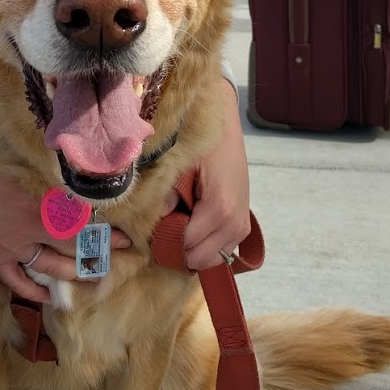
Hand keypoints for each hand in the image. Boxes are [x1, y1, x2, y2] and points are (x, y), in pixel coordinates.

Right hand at [0, 151, 129, 301]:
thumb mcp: (10, 164)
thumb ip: (36, 171)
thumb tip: (58, 164)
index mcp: (37, 209)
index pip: (78, 226)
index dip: (103, 233)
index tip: (124, 237)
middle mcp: (31, 234)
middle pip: (71, 250)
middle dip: (97, 256)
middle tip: (118, 258)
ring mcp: (14, 251)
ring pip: (51, 268)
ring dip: (74, 275)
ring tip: (95, 279)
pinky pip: (18, 281)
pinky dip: (35, 291)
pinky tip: (49, 296)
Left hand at [163, 75, 250, 270]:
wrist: (225, 129)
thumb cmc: (202, 144)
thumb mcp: (179, 164)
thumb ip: (166, 193)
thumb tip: (152, 220)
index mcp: (219, 209)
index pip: (185, 244)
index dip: (162, 241)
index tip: (146, 231)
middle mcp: (234, 224)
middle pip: (198, 259)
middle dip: (175, 249)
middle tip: (157, 231)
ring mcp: (241, 228)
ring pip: (210, 260)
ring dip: (190, 250)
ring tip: (173, 228)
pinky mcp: (242, 226)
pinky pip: (220, 251)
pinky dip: (203, 247)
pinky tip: (188, 228)